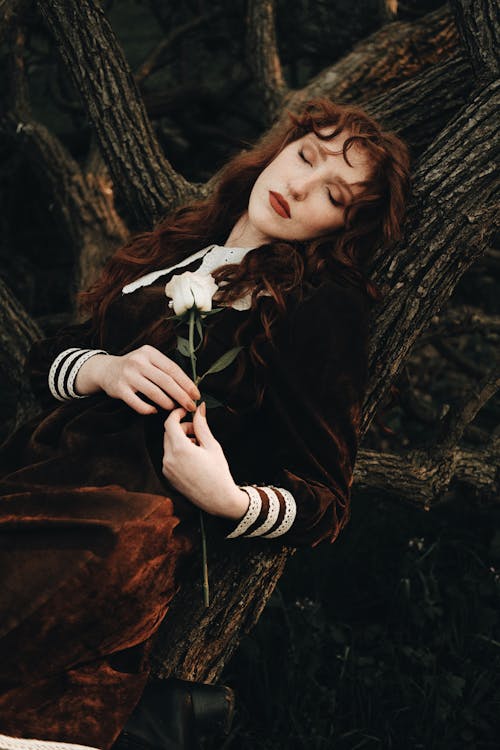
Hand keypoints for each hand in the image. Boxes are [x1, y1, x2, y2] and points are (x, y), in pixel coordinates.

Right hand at [74, 344, 200, 414]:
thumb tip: (189, 387)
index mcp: (150, 353)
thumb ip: (165, 369)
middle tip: (190, 407)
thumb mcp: (149, 360)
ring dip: (167, 403)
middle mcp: (138, 361)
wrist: (106, 370)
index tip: (196, 395)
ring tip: (174, 409)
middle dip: (181, 396)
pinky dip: (148, 409)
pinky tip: (154, 411)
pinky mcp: (119, 388)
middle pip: (166, 381)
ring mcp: (128, 375)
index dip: (186, 383)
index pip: (173, 369)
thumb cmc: (135, 367)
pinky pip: (138, 403)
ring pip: (154, 392)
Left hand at [162, 403, 249, 519]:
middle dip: (181, 427)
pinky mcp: (168, 476)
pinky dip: (178, 452)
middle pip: (168, 433)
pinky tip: (193, 458)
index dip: (177, 413)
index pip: (170, 423)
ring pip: (168, 445)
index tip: (186, 411)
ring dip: (180, 440)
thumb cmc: (218, 472)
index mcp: (180, 449)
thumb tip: (200, 408)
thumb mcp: (212, 446)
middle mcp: (169, 459)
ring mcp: (166, 469)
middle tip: (197, 432)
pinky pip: (169, 457)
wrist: (218, 500)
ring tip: (198, 447)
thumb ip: (202, 426)